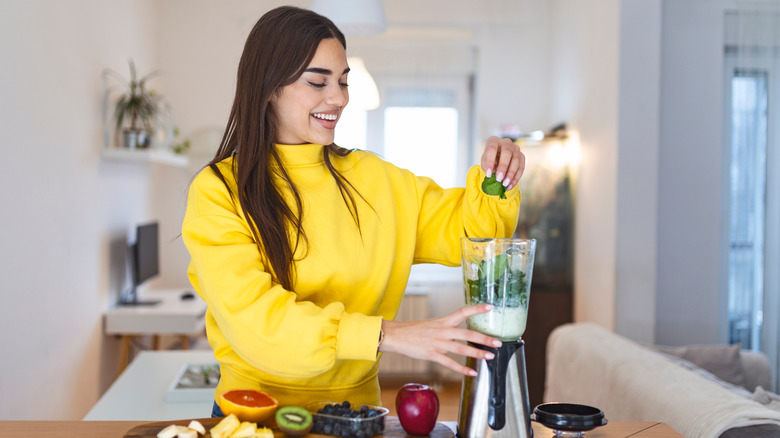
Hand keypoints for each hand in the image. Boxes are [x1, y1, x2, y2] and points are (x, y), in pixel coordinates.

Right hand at [379, 304, 502, 375]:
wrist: (395, 335)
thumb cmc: (413, 330)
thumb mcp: (432, 324)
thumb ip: (446, 327)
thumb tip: (459, 332)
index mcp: (443, 321)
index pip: (463, 311)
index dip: (477, 309)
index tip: (491, 306)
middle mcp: (443, 330)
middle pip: (467, 333)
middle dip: (484, 338)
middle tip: (498, 342)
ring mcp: (438, 343)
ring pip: (462, 348)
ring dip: (477, 353)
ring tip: (490, 357)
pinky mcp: (432, 354)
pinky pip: (450, 363)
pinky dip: (462, 369)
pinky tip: (472, 372)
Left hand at [480, 136, 525, 189]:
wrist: (498, 159)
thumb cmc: (490, 160)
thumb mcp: (485, 162)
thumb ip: (487, 166)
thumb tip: (493, 175)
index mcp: (494, 141)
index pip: (492, 149)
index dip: (490, 162)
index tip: (488, 175)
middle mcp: (506, 142)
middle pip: (507, 152)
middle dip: (503, 167)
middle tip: (499, 179)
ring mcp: (516, 148)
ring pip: (516, 160)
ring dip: (511, 174)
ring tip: (504, 184)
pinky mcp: (522, 156)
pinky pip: (521, 167)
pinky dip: (516, 178)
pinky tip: (509, 186)